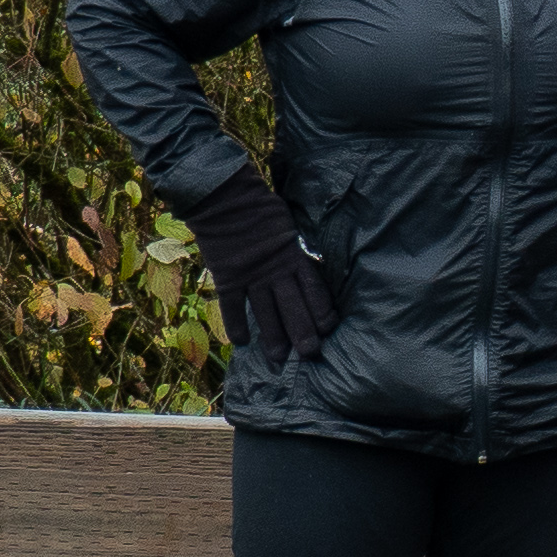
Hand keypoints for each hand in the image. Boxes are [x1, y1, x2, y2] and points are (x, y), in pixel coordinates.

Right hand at [183, 161, 337, 366]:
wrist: (226, 197)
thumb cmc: (262, 208)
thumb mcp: (290, 226)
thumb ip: (297, 250)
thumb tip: (307, 266)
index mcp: (294, 256)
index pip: (314, 289)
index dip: (322, 310)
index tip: (329, 329)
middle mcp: (276, 270)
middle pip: (293, 306)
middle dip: (302, 332)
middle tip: (311, 354)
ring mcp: (251, 275)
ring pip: (265, 312)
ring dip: (273, 337)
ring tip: (280, 358)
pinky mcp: (228, 276)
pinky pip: (233, 306)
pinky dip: (237, 324)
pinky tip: (242, 343)